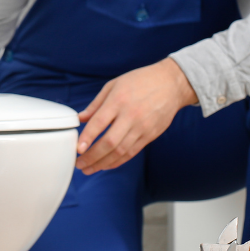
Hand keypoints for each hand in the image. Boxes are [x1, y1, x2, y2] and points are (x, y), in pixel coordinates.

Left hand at [76, 57, 198, 174]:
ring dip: (102, 163)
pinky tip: (106, 165)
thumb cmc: (141, 81)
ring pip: (120, 151)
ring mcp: (142, 127)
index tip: (77, 149)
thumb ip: (96, 103)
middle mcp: (131, 115)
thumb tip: (81, 118)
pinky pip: (132, 152)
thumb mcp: (114, 84)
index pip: (99, 123)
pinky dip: (117, 161)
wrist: (171, 84)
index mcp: (119, 100)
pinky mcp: (150, 135)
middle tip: (79, 164)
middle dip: (92, 156)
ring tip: (89, 169)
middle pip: (109, 142)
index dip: (87, 138)